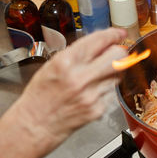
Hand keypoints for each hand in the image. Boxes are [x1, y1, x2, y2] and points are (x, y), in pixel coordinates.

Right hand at [8, 28, 127, 148]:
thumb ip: (79, 53)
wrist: (36, 123)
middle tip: (116, 53)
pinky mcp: (100, 109)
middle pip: (118, 55)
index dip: (113, 34)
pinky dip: (109, 88)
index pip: (100, 40)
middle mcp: (81, 78)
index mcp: (66, 62)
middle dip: (119, 51)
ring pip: (120, 73)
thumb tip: (103, 43)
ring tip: (100, 75)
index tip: (118, 33)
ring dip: (115, 70)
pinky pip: (114, 91)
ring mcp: (92, 95)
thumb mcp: (53, 65)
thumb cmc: (41, 95)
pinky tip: (96, 91)